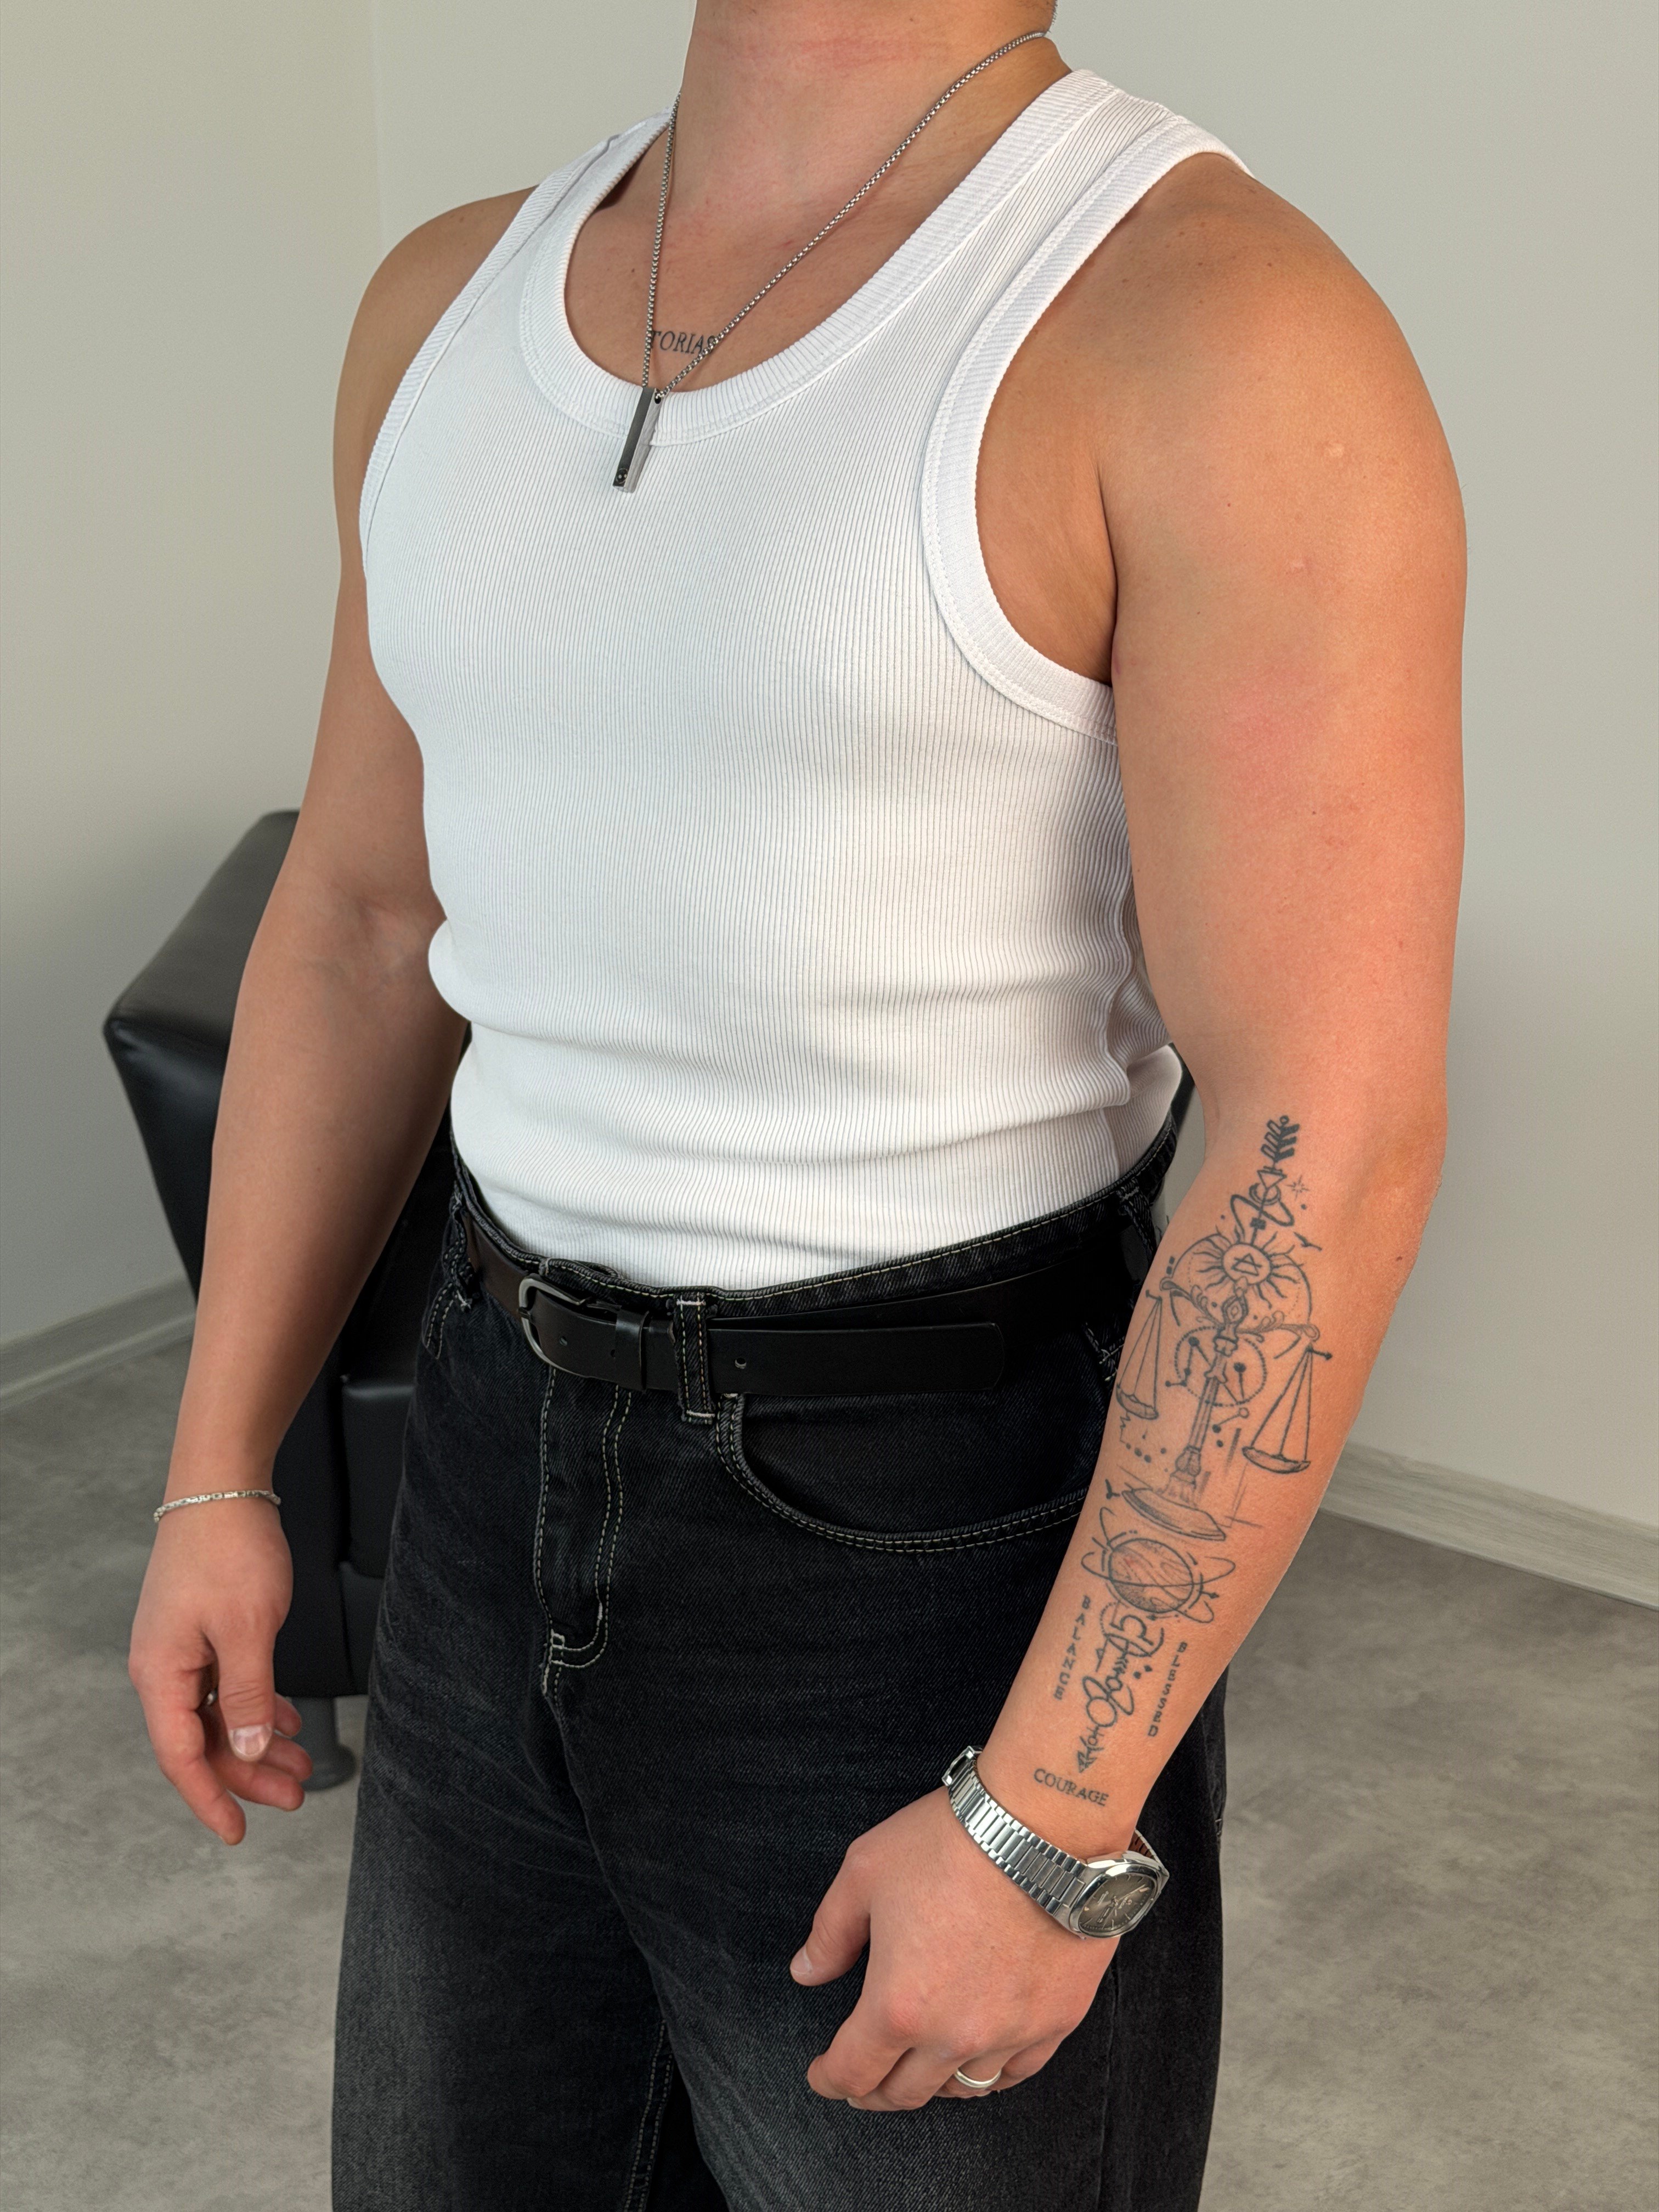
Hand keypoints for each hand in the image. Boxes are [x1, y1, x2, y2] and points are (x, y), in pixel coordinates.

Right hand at [128, 1493, 311, 1842]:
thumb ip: (248, 1694)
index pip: (182, 1757)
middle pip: (204, 1741)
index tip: (239, 1832)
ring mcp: (183, 1650)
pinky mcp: (203, 1632)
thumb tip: (247, 1749)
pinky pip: (227, 1687)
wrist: (222, 1488)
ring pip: (220, 1716)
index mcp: (163, 1674)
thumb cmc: (229, 1550)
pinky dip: (257, 1707)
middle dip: (248, 1773)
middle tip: (296, 1795)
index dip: (210, 1798)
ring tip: (302, 1766)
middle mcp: (164, 1668)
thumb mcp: (247, 1629)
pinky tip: (286, 1722)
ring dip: (258, 1743)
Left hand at [791, 1788, 1116, 2109]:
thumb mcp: (865, 1873)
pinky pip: (1018, 2071)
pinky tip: (980, 2058)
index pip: (854, 2071)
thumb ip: (831, 1933)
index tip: (822, 2075)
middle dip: (875, 2091)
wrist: (1044, 1824)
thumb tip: (806, 1972)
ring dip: (933, 2084)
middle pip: (906, 2092)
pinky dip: (991, 2073)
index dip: (830, 2079)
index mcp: (899, 2006)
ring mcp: (1011, 2032)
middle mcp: (955, 2035)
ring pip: (964, 2088)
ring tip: (919, 2068)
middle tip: (864, 2081)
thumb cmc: (951, 1842)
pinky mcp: (1057, 2019)